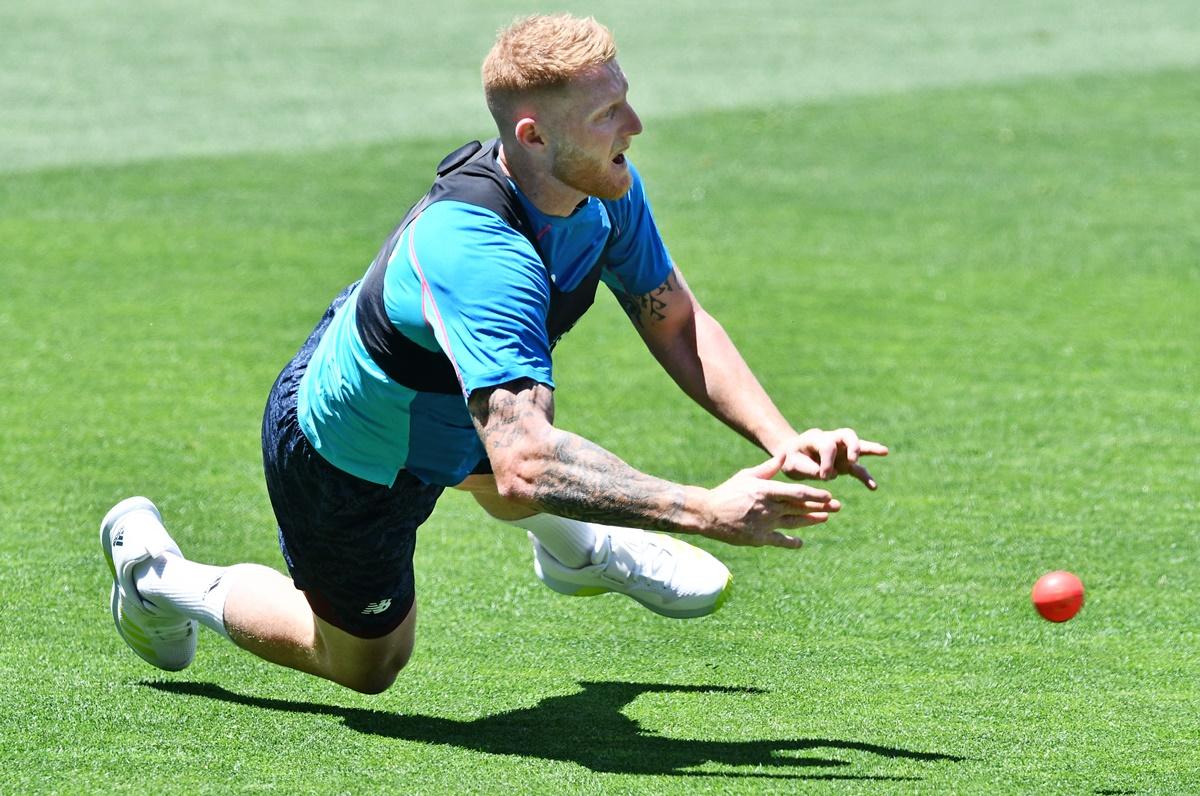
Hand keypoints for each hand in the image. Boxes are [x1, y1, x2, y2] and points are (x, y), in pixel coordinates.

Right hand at [702, 454, 841, 547]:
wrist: (708, 513)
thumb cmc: (728, 491)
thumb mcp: (747, 475)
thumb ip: (768, 468)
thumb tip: (785, 455)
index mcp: (766, 491)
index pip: (797, 494)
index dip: (816, 495)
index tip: (829, 495)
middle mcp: (768, 508)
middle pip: (800, 508)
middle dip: (821, 507)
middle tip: (838, 506)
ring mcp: (764, 525)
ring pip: (794, 523)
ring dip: (811, 520)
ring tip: (826, 517)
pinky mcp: (758, 538)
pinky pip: (779, 540)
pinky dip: (791, 542)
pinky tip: (801, 542)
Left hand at [777, 428, 888, 488]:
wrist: (791, 456)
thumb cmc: (789, 459)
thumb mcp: (790, 463)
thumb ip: (806, 468)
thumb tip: (826, 475)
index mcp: (815, 438)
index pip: (827, 445)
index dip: (828, 461)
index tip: (823, 477)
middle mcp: (831, 440)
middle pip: (847, 435)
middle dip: (853, 446)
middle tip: (853, 459)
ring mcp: (840, 451)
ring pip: (858, 446)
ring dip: (870, 449)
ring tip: (884, 451)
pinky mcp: (845, 463)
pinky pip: (858, 468)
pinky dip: (866, 477)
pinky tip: (873, 487)